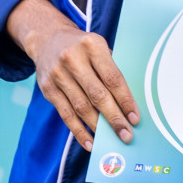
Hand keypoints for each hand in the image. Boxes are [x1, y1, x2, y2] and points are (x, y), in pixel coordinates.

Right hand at [24, 21, 139, 150]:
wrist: (47, 39)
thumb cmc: (82, 48)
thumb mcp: (98, 47)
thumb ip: (110, 70)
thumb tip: (126, 106)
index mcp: (92, 45)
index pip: (112, 78)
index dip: (125, 100)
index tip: (135, 118)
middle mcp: (73, 58)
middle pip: (97, 94)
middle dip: (114, 118)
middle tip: (126, 135)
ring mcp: (58, 74)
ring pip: (81, 107)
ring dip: (98, 127)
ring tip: (111, 139)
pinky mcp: (47, 89)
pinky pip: (66, 114)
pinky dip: (79, 131)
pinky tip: (90, 142)